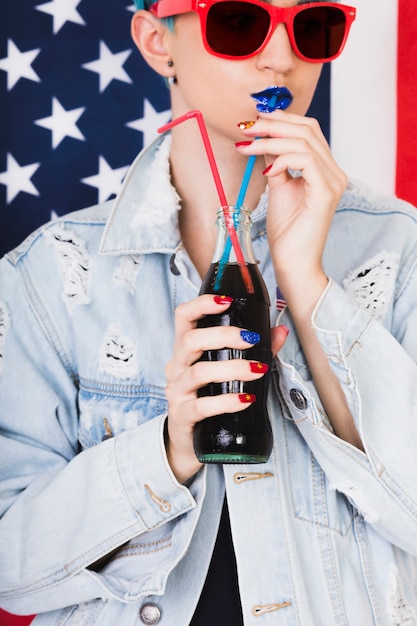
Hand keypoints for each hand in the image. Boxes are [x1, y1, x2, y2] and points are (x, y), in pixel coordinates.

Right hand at [165, 295, 282, 482]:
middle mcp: (177, 366)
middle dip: (223, 335)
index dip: (201, 304)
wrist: (188, 439)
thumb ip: (255, 350)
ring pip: (199, 372)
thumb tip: (280, 331)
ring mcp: (177, 391)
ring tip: (257, 370)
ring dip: (232, 368)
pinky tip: (245, 399)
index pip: (183, 317)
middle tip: (251, 339)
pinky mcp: (182, 416)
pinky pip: (202, 406)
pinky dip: (227, 401)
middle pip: (190, 340)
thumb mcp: (227, 370)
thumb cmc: (209, 396)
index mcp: (185, 349)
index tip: (226, 300)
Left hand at [236, 111, 346, 309]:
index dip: (281, 119)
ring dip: (270, 140)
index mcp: (325, 169)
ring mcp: (333, 182)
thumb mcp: (278, 187)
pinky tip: (265, 171)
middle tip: (245, 127)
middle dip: (273, 124)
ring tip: (246, 147)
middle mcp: (334, 172)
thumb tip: (263, 138)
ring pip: (304, 142)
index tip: (254, 119)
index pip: (308, 130)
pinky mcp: (325, 194)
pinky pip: (305, 161)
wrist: (293, 262)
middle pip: (307, 129)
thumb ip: (276, 162)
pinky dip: (281, 159)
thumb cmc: (286, 231)